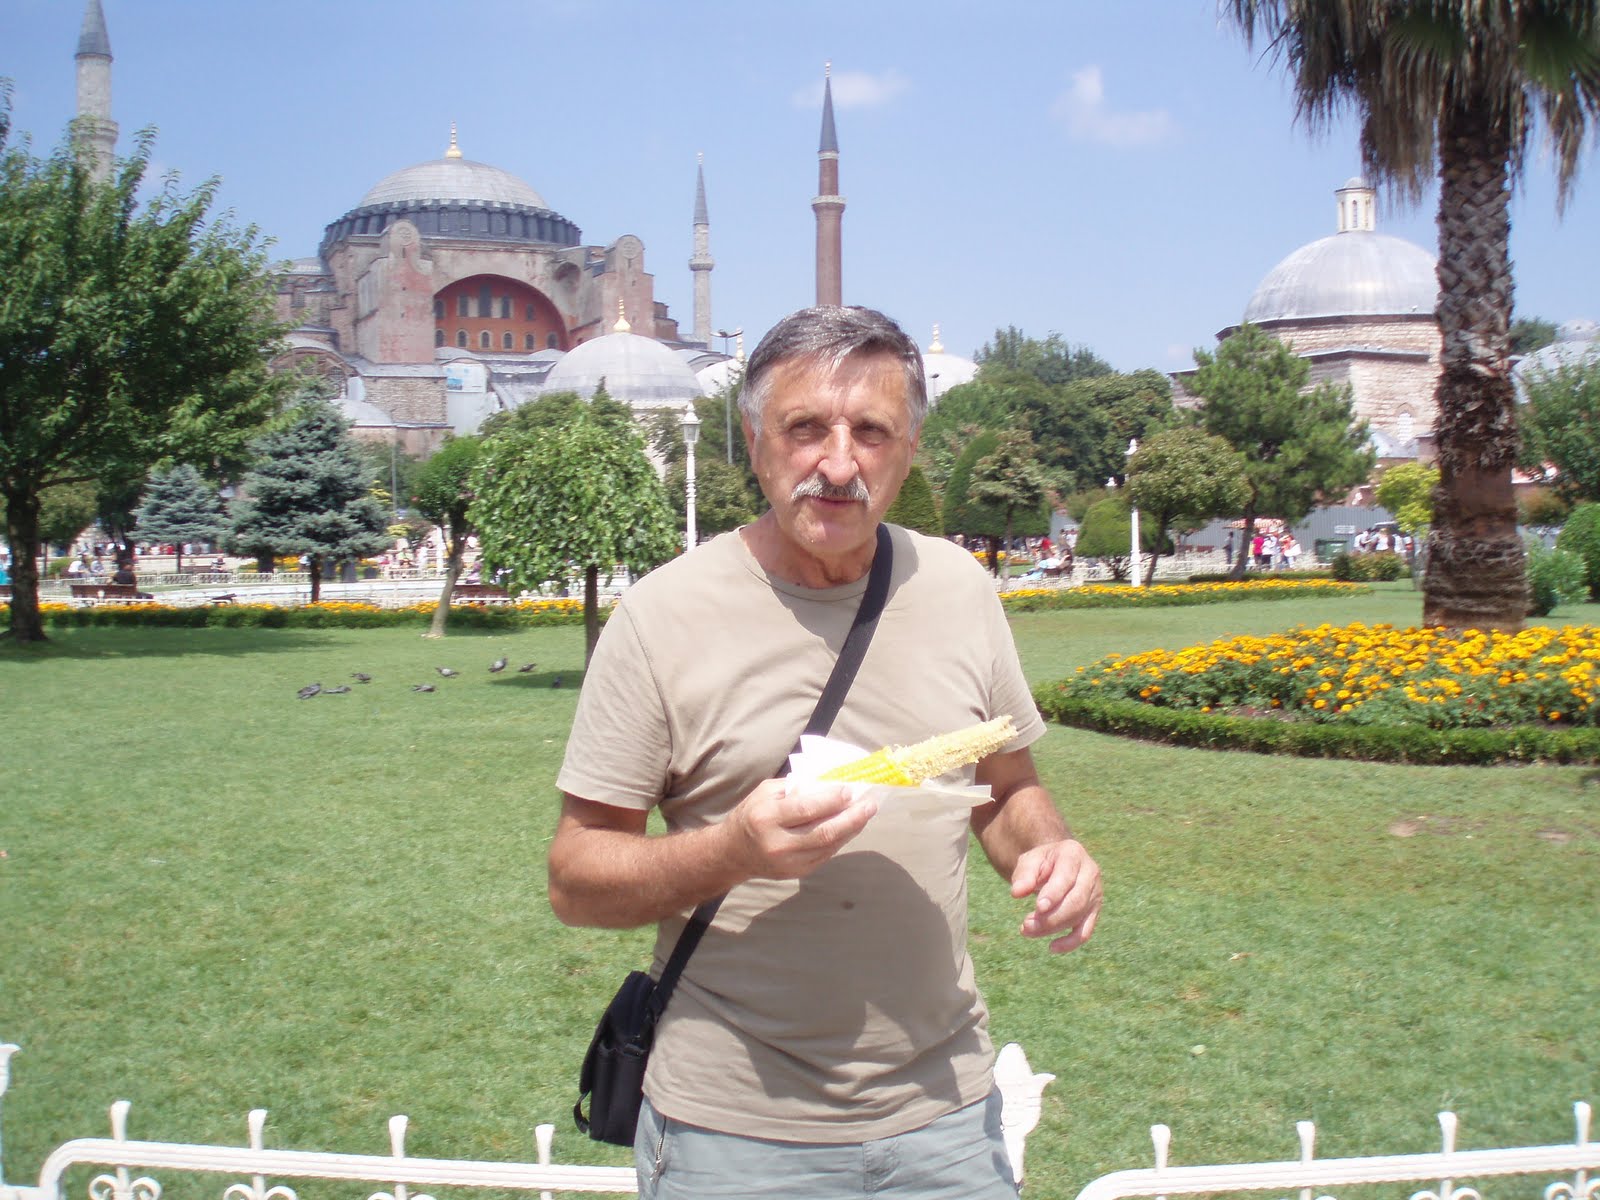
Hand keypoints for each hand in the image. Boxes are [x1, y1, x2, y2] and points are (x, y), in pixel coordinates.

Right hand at [726, 779, 876, 880]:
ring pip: (829, 845)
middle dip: (852, 817)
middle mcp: (778, 843)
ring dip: (852, 828)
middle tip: (870, 804)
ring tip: (866, 812)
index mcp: (767, 818)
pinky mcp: (798, 872)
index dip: (831, 799)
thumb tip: (829, 782)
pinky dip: (842, 838)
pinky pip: (827, 854)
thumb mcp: (765, 792)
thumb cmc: (751, 814)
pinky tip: (851, 826)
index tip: (850, 789)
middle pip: (824, 831)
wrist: (733, 853)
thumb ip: (795, 787)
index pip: (806, 809)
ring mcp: (789, 862)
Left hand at [1011, 838, 1101, 952]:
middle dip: (1050, 917)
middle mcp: (1090, 873)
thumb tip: (1017, 893)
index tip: (1038, 908)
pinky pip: (1085, 932)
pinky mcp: (1093, 912)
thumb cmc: (1041, 862)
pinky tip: (1052, 947)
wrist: (1056, 864)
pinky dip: (1070, 943)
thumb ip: (1024, 875)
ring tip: (1027, 930)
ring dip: (1052, 928)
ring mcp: (1095, 894)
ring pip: (1078, 917)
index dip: (1054, 894)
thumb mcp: (1029, 861)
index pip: (1066, 877)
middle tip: (1026, 925)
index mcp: (1073, 854)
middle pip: (1075, 901)